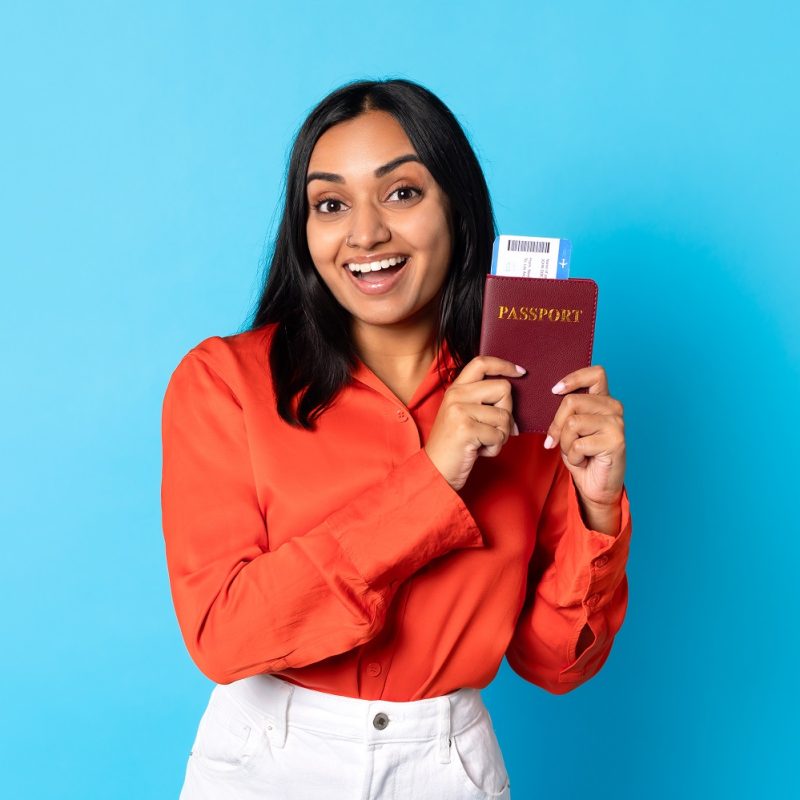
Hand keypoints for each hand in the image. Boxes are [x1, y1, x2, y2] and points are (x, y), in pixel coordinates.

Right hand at [424, 356, 524, 491]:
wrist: (436, 470)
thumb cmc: (455, 445)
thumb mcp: (463, 415)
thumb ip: (481, 399)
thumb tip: (512, 394)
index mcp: (456, 388)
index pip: (482, 362)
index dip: (505, 365)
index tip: (520, 372)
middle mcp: (456, 395)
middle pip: (503, 388)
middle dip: (508, 411)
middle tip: (494, 428)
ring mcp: (459, 411)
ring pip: (504, 415)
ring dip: (501, 435)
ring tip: (483, 442)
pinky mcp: (466, 429)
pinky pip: (499, 435)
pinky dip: (495, 448)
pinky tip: (479, 451)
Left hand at [544, 365, 625, 508]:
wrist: (596, 486)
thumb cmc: (583, 456)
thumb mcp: (570, 429)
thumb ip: (568, 411)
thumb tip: (554, 393)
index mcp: (603, 401)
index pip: (595, 373)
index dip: (573, 379)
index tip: (555, 391)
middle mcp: (614, 408)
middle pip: (571, 401)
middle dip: (557, 424)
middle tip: (557, 441)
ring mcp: (617, 423)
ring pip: (572, 423)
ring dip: (566, 443)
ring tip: (577, 452)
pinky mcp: (616, 440)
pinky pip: (578, 444)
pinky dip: (574, 457)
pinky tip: (585, 461)